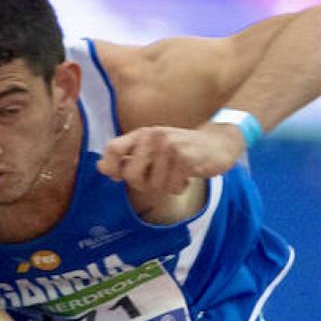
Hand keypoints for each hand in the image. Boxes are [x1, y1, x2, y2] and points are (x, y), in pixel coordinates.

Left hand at [96, 122, 245, 195]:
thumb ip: (129, 157)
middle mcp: (154, 136)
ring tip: (177, 172)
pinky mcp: (185, 158)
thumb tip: (102, 167)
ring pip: (154, 185)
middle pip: (130, 175)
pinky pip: (172, 187)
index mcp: (142, 134)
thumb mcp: (153, 149)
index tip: (116, 175)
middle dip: (143, 184)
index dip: (110, 167)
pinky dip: (180, 186)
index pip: (112, 149)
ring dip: (166, 185)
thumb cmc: (181, 150)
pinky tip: (188, 174)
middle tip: (157, 177)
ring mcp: (170, 146)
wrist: (217, 143)